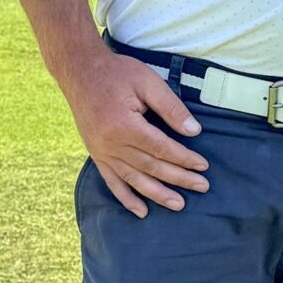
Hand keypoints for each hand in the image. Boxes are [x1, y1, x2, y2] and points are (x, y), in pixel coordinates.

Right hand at [64, 47, 210, 217]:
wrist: (80, 71)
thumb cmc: (117, 72)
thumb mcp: (148, 81)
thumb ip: (171, 108)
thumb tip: (194, 131)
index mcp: (125, 125)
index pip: (161, 148)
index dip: (184, 158)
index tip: (202, 166)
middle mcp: (111, 143)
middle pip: (150, 166)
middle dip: (178, 179)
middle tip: (202, 187)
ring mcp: (101, 151)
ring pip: (133, 179)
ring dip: (157, 194)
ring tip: (178, 204)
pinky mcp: (96, 154)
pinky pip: (111, 182)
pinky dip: (126, 198)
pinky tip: (141, 211)